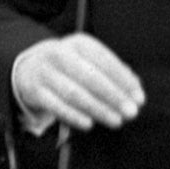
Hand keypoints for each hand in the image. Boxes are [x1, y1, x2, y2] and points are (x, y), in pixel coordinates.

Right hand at [9, 33, 145, 131]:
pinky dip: (73, 116)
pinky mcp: (35, 90)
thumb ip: (115, 74)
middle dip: (114, 96)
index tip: (139, 99)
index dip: (124, 81)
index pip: (106, 61)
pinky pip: (55, 105)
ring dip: (97, 109)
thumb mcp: (91, 61)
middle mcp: (61, 54)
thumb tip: (136, 91)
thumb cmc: (72, 67)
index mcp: (80, 44)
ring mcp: (46, 72)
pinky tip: (89, 124)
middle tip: (131, 113)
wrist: (30, 67)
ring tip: (116, 121)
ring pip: (73, 93)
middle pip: (91, 77)